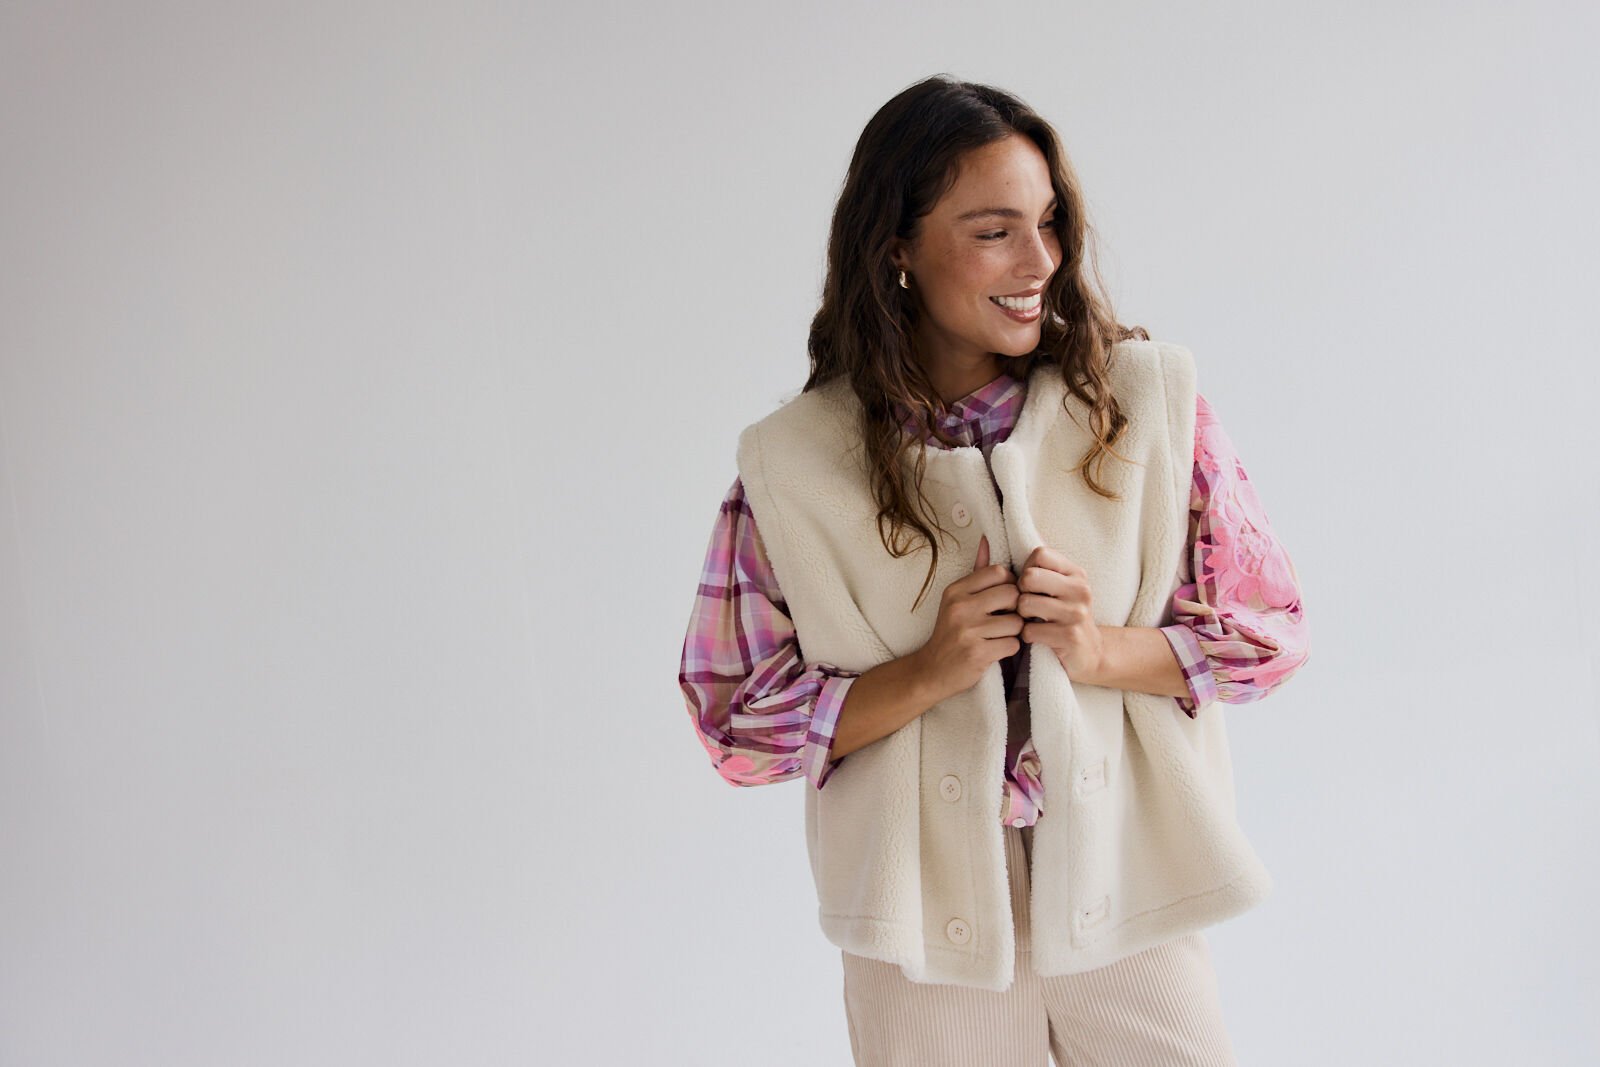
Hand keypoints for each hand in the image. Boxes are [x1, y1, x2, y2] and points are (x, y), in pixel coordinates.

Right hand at [913, 533, 1021, 701]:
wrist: (931, 670)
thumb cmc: (950, 632)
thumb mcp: (957, 599)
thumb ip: (976, 572)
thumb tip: (987, 540)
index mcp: (956, 590)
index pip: (999, 572)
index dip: (1010, 584)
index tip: (1005, 598)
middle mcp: (960, 607)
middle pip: (1012, 594)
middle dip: (1015, 608)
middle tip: (1006, 617)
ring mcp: (968, 631)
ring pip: (1016, 622)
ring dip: (1014, 631)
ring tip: (1001, 635)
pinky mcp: (978, 653)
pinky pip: (1013, 644)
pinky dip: (1010, 648)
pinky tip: (997, 649)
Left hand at [1016, 545, 1103, 679]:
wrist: (1089, 654)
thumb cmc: (1063, 616)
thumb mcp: (1058, 587)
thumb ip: (1036, 565)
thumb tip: (995, 536)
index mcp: (1076, 573)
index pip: (1039, 554)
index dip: (1026, 569)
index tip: (1031, 585)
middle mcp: (1080, 589)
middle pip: (1029, 576)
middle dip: (1020, 593)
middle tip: (1028, 605)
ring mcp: (1076, 613)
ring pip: (1026, 603)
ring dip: (1021, 616)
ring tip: (1032, 621)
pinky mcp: (1070, 637)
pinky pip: (1029, 630)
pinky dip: (1027, 636)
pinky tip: (1037, 638)